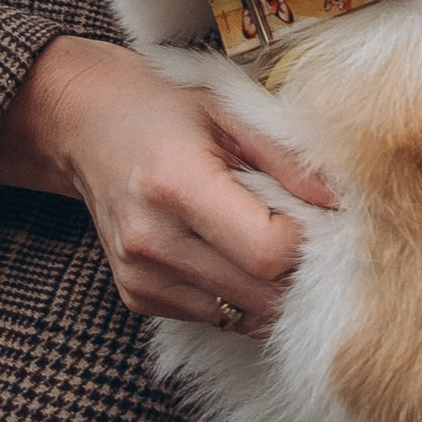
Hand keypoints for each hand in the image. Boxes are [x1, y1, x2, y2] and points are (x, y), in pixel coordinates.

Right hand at [0, 35, 333, 332]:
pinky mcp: (135, 295)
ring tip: (266, 240)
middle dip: (298, 272)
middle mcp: (153, 240)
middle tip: (308, 235)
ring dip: (269, 289)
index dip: (306, 243)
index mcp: (177, 185)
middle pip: (259, 294)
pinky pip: (212, 316)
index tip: (316, 217)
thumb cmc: (159, 105)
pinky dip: (236, 294)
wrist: (78, 121)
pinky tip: (229, 252)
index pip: (268, 253)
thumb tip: (343, 203)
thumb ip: (287, 158)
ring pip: (240, 315)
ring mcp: (140, 275)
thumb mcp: (227, 108)